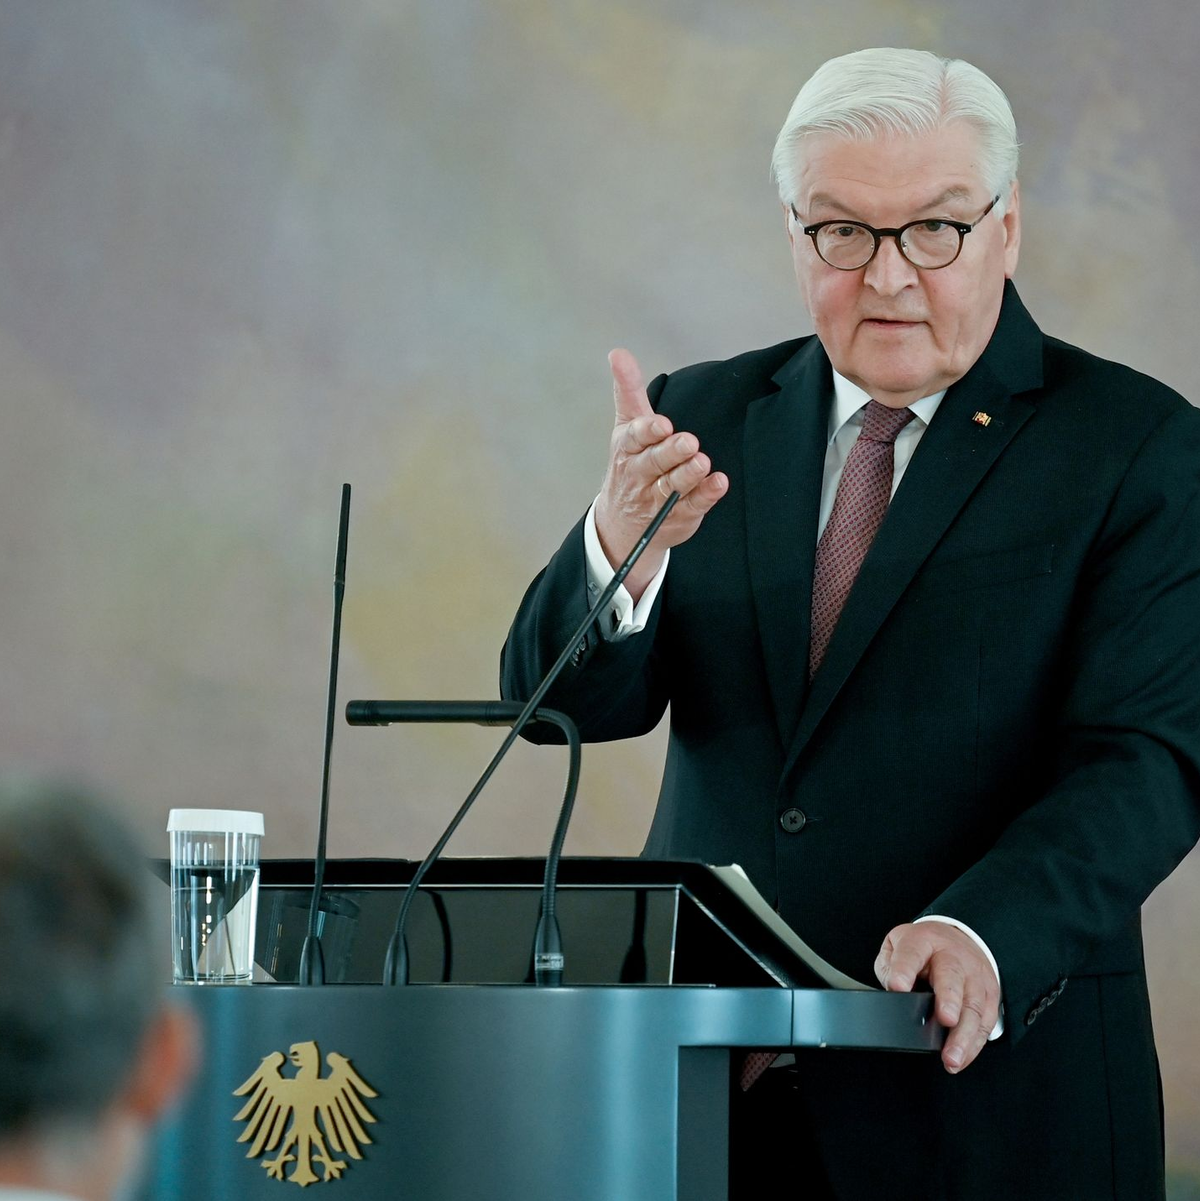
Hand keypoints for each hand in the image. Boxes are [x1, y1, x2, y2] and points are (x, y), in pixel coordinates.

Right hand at [594, 349, 727, 600]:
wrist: (622, 523)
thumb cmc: (631, 464)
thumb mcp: (626, 427)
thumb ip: (628, 391)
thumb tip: (618, 353)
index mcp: (628, 449)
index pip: (636, 438)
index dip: (649, 431)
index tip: (663, 424)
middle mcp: (640, 474)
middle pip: (655, 462)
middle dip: (671, 452)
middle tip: (689, 442)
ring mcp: (658, 498)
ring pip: (672, 485)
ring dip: (688, 475)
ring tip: (702, 462)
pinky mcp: (677, 515)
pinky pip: (692, 505)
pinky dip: (705, 495)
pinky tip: (719, 483)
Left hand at [875, 922, 1000, 1074]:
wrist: (955, 937)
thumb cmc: (924, 947)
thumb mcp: (897, 946)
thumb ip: (890, 968)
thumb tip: (893, 995)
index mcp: (924, 940)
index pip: (912, 953)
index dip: (904, 970)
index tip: (897, 986)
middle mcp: (952, 956)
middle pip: (952, 977)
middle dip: (949, 999)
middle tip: (945, 1019)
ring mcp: (974, 975)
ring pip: (973, 1005)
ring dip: (964, 1034)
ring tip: (952, 1057)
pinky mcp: (989, 993)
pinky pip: (985, 1021)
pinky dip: (974, 1044)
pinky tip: (962, 1058)